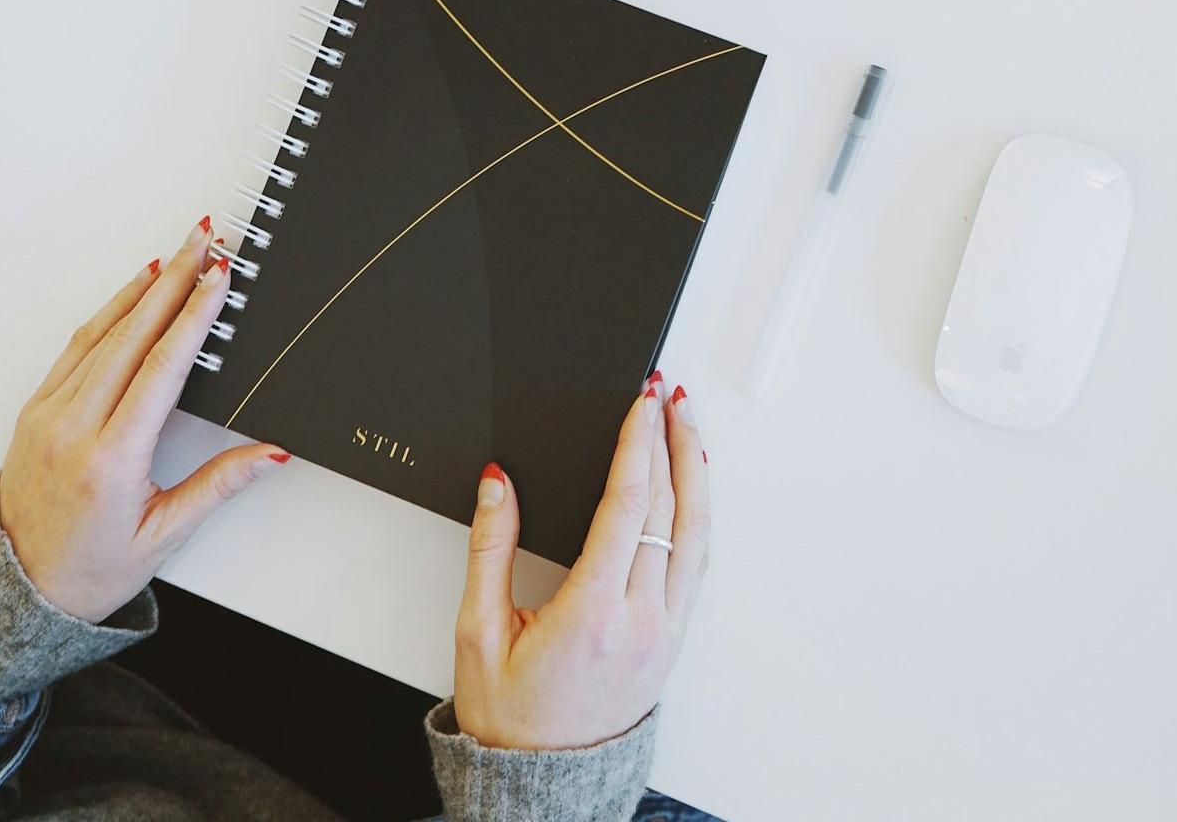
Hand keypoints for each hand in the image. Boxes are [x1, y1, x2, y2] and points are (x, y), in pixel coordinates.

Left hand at [0, 218, 288, 622]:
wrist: (17, 589)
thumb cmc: (87, 568)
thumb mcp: (163, 534)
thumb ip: (219, 485)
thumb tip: (270, 453)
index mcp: (111, 459)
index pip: (162, 368)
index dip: (195, 316)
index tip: (219, 277)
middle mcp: (74, 428)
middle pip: (134, 334)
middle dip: (176, 278)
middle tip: (205, 237)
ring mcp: (50, 414)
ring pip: (103, 332)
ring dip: (145, 286)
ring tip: (178, 251)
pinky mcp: (37, 409)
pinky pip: (77, 346)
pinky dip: (109, 311)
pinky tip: (134, 289)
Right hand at [452, 374, 708, 749]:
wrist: (543, 787)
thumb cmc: (510, 719)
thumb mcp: (477, 632)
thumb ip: (488, 548)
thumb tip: (497, 482)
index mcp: (591, 615)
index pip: (628, 506)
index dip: (637, 445)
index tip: (639, 403)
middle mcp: (639, 621)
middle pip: (669, 509)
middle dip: (667, 441)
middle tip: (662, 394)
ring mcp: (664, 633)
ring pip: (696, 534)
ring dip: (694, 471)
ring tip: (685, 423)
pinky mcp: (672, 641)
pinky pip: (696, 563)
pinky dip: (698, 514)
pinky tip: (691, 485)